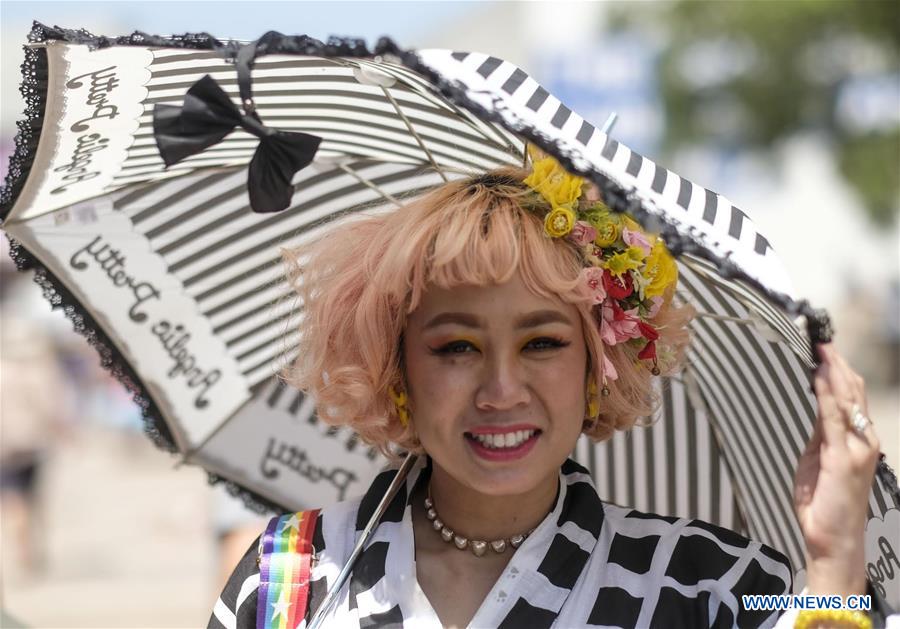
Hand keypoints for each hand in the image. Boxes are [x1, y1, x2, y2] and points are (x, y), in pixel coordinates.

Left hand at [794, 343, 879, 597]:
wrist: (832, 539)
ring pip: (848, 400)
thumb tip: (818, 405)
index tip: (822, 347)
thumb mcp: (818, 458)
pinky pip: (834, 419)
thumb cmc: (824, 503)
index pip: (851, 395)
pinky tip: (818, 377)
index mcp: (857, 439)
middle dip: (836, 363)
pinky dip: (827, 395)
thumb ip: (822, 433)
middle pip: (853, 391)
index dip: (837, 370)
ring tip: (820, 348)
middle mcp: (863, 440)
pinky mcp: (844, 459)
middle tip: (819, 337)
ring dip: (833, 371)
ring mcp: (857, 448)